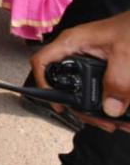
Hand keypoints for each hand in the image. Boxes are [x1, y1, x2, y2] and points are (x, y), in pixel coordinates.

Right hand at [32, 10, 129, 132]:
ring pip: (85, 88)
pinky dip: (112, 101)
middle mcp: (78, 51)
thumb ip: (118, 80)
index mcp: (74, 42)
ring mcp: (91, 58)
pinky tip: (124, 112)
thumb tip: (110, 108)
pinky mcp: (105, 65)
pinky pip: (102, 86)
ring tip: (119, 122)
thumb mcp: (126, 53)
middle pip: (66, 83)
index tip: (59, 104)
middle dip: (82, 107)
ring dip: (100, 109)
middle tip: (103, 122)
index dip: (43, 84)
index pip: (43, 62)